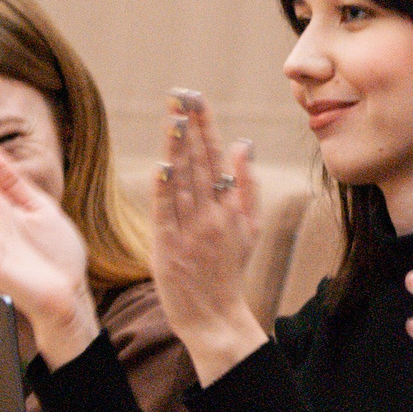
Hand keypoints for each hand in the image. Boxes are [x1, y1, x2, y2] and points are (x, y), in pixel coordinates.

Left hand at [151, 89, 265, 385]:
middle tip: (181, 94)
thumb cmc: (229, 271)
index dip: (205, 126)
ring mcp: (191, 231)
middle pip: (199, 162)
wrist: (214, 317)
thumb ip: (246, 185)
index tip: (196, 99)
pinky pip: (166, 213)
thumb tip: (243, 143)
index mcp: (230, 207)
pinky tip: (163, 164)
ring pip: (183, 182)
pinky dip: (165, 188)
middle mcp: (212, 214)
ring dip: (177, 148)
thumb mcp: (249, 228)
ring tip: (173, 116)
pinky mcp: (169, 248)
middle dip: (189, 126)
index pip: (216, 157)